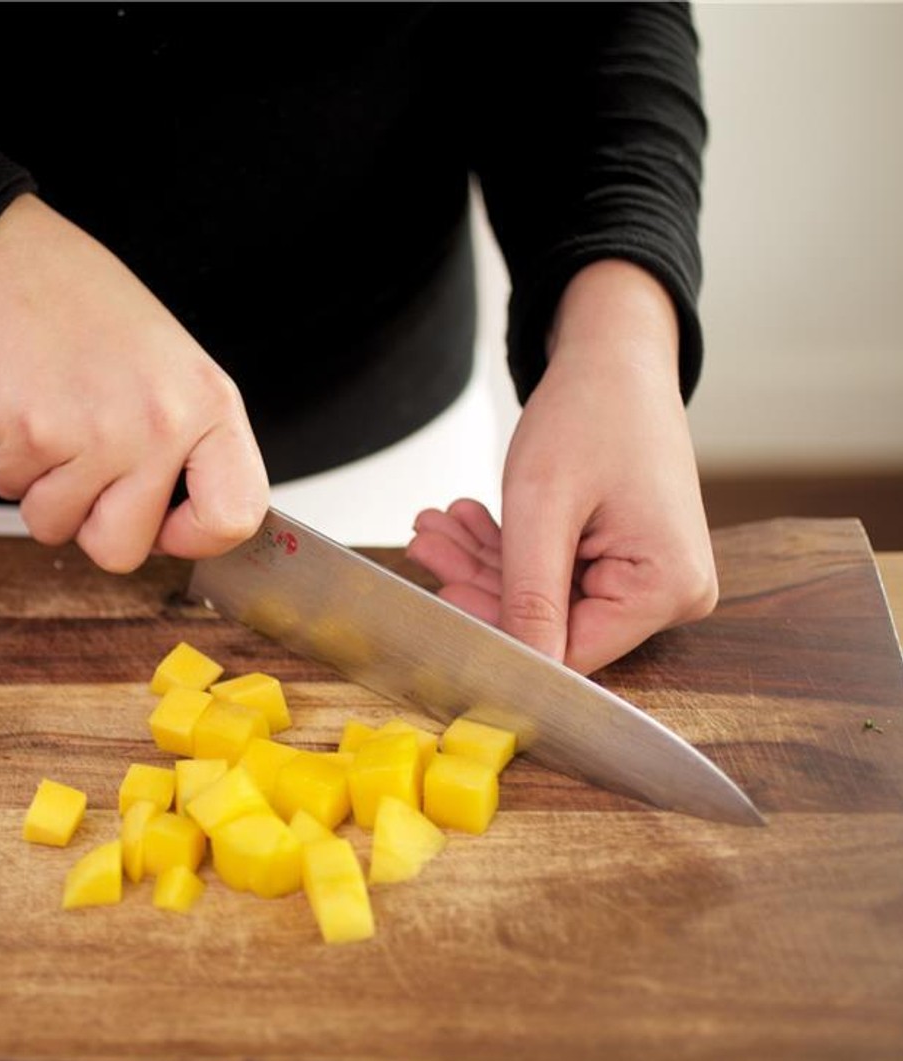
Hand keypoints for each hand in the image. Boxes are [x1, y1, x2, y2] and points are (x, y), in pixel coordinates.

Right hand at [0, 194, 268, 572]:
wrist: (18, 264)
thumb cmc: (94, 317)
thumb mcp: (176, 374)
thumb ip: (192, 451)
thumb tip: (183, 529)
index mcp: (211, 407)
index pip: (234, 516)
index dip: (193, 537)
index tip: (166, 523)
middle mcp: (161, 423)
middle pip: (123, 550)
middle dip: (92, 524)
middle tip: (87, 469)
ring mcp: (96, 432)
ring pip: (56, 528)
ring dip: (43, 491)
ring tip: (56, 428)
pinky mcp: (31, 433)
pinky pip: (10, 492)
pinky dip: (7, 462)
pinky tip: (26, 410)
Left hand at [407, 260, 717, 673]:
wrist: (617, 357)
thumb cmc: (592, 412)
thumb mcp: (544, 506)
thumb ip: (530, 594)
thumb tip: (520, 667)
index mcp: (666, 588)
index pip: (569, 649)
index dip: (501, 631)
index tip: (444, 600)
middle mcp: (671, 593)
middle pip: (554, 621)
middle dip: (481, 582)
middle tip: (425, 543)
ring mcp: (649, 577)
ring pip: (545, 594)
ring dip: (485, 561)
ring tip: (434, 526)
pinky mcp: (625, 560)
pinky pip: (556, 570)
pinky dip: (508, 548)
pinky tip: (464, 521)